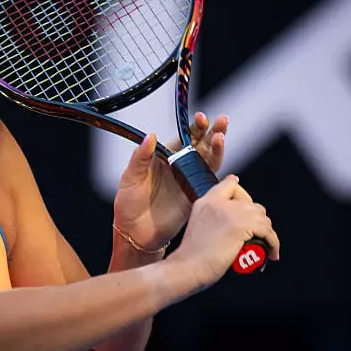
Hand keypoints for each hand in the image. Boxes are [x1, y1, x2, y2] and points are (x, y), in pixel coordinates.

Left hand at [113, 112, 228, 249]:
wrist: (135, 232)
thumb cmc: (128, 204)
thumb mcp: (130, 177)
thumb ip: (140, 157)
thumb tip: (151, 136)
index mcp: (165, 158)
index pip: (184, 137)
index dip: (194, 127)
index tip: (200, 118)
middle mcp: (180, 166)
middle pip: (202, 144)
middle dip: (213, 131)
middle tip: (222, 120)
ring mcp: (189, 180)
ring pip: (209, 159)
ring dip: (218, 147)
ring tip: (221, 136)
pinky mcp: (196, 195)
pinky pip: (210, 179)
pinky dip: (218, 169)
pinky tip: (221, 158)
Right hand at [167, 174, 280, 287]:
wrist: (188, 267)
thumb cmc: (191, 255)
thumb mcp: (197, 226)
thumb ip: (211, 217)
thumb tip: (228, 223)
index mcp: (206, 201)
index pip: (231, 184)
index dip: (243, 195)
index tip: (248, 206)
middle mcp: (219, 202)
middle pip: (252, 203)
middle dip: (258, 220)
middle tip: (256, 235)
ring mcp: (231, 212)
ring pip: (262, 217)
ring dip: (267, 232)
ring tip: (265, 246)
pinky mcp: (242, 226)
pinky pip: (268, 231)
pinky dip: (273, 243)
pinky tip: (271, 253)